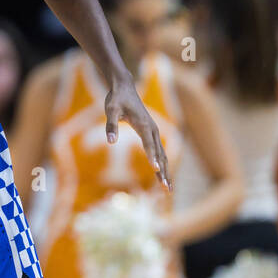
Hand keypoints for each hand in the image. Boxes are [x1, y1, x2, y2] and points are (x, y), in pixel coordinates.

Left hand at [104, 76, 170, 190]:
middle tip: (166, 188)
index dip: (152, 157)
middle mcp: (152, 130)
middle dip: (163, 172)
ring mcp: (154, 132)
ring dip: (166, 172)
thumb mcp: (111, 109)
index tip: (155, 170)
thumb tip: (110, 141)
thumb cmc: (116, 99)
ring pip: (162, 155)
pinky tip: (162, 176)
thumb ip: (111, 125)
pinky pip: (160, 152)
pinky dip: (163, 165)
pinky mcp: (152, 134)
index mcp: (144, 125)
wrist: (125, 88)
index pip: (149, 144)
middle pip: (160, 154)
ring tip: (168, 189)